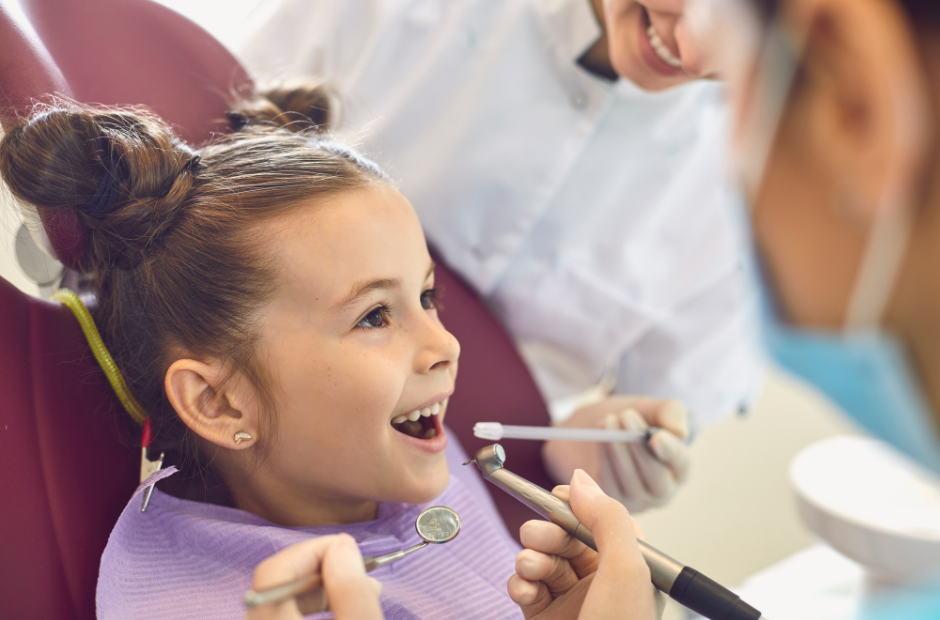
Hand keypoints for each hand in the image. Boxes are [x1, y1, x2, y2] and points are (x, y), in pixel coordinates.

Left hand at [246, 534, 383, 619]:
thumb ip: (351, 592)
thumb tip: (342, 546)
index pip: (273, 572)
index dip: (313, 551)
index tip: (349, 550)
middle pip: (276, 586)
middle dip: (320, 570)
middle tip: (361, 573)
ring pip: (283, 602)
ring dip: (321, 590)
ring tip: (361, 592)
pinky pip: (285, 618)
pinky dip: (314, 610)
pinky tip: (343, 611)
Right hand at [507, 469, 665, 618]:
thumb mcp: (626, 570)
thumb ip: (607, 518)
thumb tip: (581, 481)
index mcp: (628, 566)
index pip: (599, 520)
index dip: (575, 507)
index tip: (554, 497)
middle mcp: (600, 581)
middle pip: (564, 537)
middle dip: (546, 533)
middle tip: (537, 538)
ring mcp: (571, 601)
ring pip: (542, 559)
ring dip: (529, 558)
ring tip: (530, 569)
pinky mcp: (544, 617)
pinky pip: (525, 587)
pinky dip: (519, 583)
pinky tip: (523, 590)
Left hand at [542, 397, 690, 512]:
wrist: (592, 429)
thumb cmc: (628, 419)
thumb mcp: (649, 408)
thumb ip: (669, 412)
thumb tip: (680, 431)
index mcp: (678, 468)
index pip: (681, 464)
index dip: (671, 452)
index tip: (656, 436)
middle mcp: (661, 490)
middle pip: (657, 479)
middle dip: (639, 448)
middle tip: (625, 416)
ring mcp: (635, 500)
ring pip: (630, 482)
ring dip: (618, 450)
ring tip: (609, 421)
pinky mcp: (609, 502)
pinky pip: (608, 486)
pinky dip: (604, 460)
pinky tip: (599, 437)